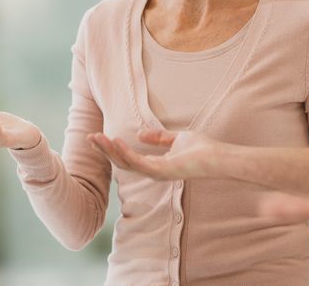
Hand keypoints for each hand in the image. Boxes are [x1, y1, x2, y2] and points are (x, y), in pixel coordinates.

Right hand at [88, 129, 220, 179]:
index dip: (113, 148)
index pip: (129, 158)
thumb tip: (139, 135)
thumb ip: (159, 138)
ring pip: (126, 164)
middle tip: (89, 137)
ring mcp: (157, 173)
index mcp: (156, 164)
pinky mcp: (162, 171)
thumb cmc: (203, 149)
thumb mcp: (177, 138)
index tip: (99, 136)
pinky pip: (138, 163)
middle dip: (105, 150)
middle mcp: (154, 171)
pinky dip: (125, 153)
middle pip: (123, 162)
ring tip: (96, 138)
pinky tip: (115, 142)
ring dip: (110, 150)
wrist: (218, 157)